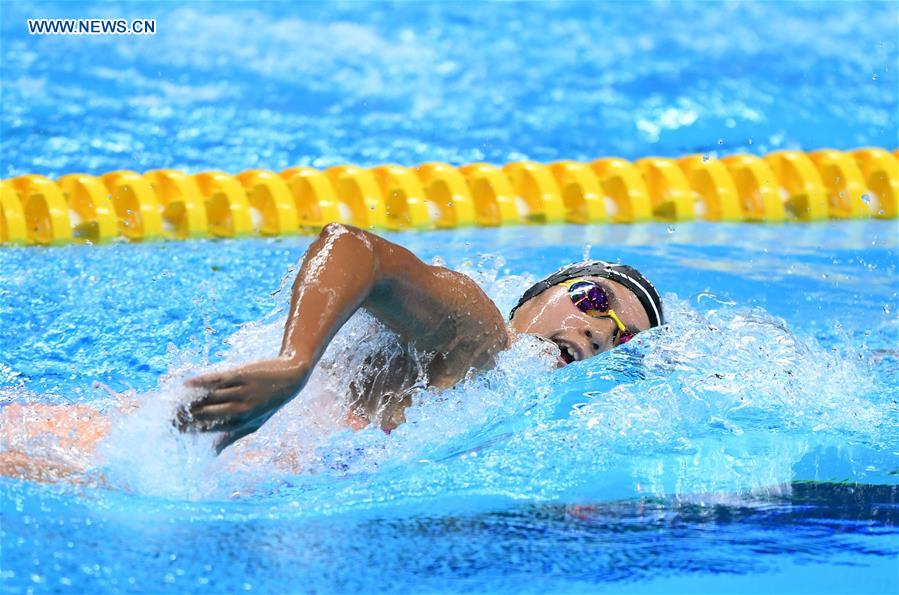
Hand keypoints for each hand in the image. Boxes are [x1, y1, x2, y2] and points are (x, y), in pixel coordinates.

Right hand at [179, 358, 309, 451]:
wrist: (290, 378)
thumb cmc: (267, 404)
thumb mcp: (252, 424)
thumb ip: (229, 438)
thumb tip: (210, 455)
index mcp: (240, 423)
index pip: (208, 428)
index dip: (189, 429)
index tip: (172, 430)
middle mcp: (239, 409)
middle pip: (206, 414)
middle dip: (185, 417)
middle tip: (166, 417)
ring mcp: (240, 391)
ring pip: (209, 397)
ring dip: (189, 400)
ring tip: (172, 403)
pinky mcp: (240, 374)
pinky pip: (217, 378)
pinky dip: (201, 381)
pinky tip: (186, 384)